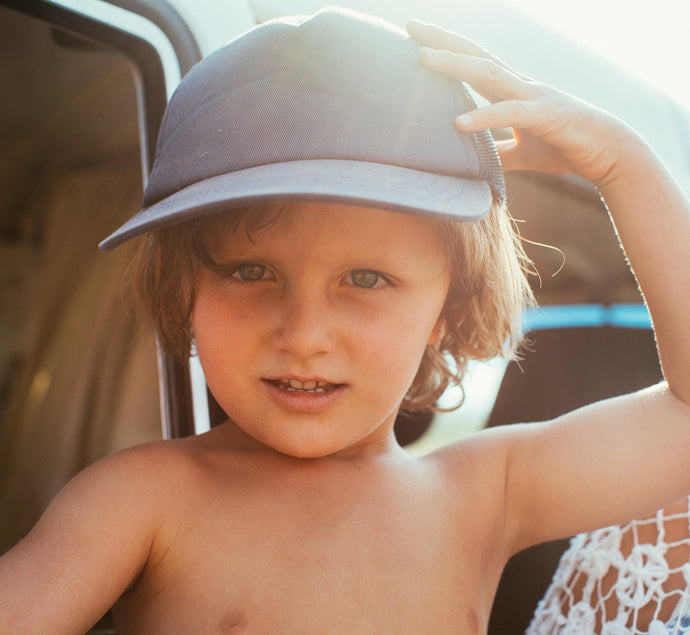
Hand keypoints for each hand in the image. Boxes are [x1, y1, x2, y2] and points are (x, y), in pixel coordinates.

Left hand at [407, 19, 640, 187]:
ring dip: (455, 64)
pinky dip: (483, 117)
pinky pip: (510, 114)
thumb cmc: (564, 148)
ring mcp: (533, 97)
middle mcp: (519, 85)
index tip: (415, 38)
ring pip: (489, 73)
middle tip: (409, 25)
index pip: (474, 62)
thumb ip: (496, 152)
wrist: (608, 154)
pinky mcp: (545, 118)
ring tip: (422, 58)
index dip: (446, 49)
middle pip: (476, 55)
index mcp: (512, 91)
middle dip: (442, 39)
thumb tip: (472, 162)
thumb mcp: (521, 152)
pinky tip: (458, 124)